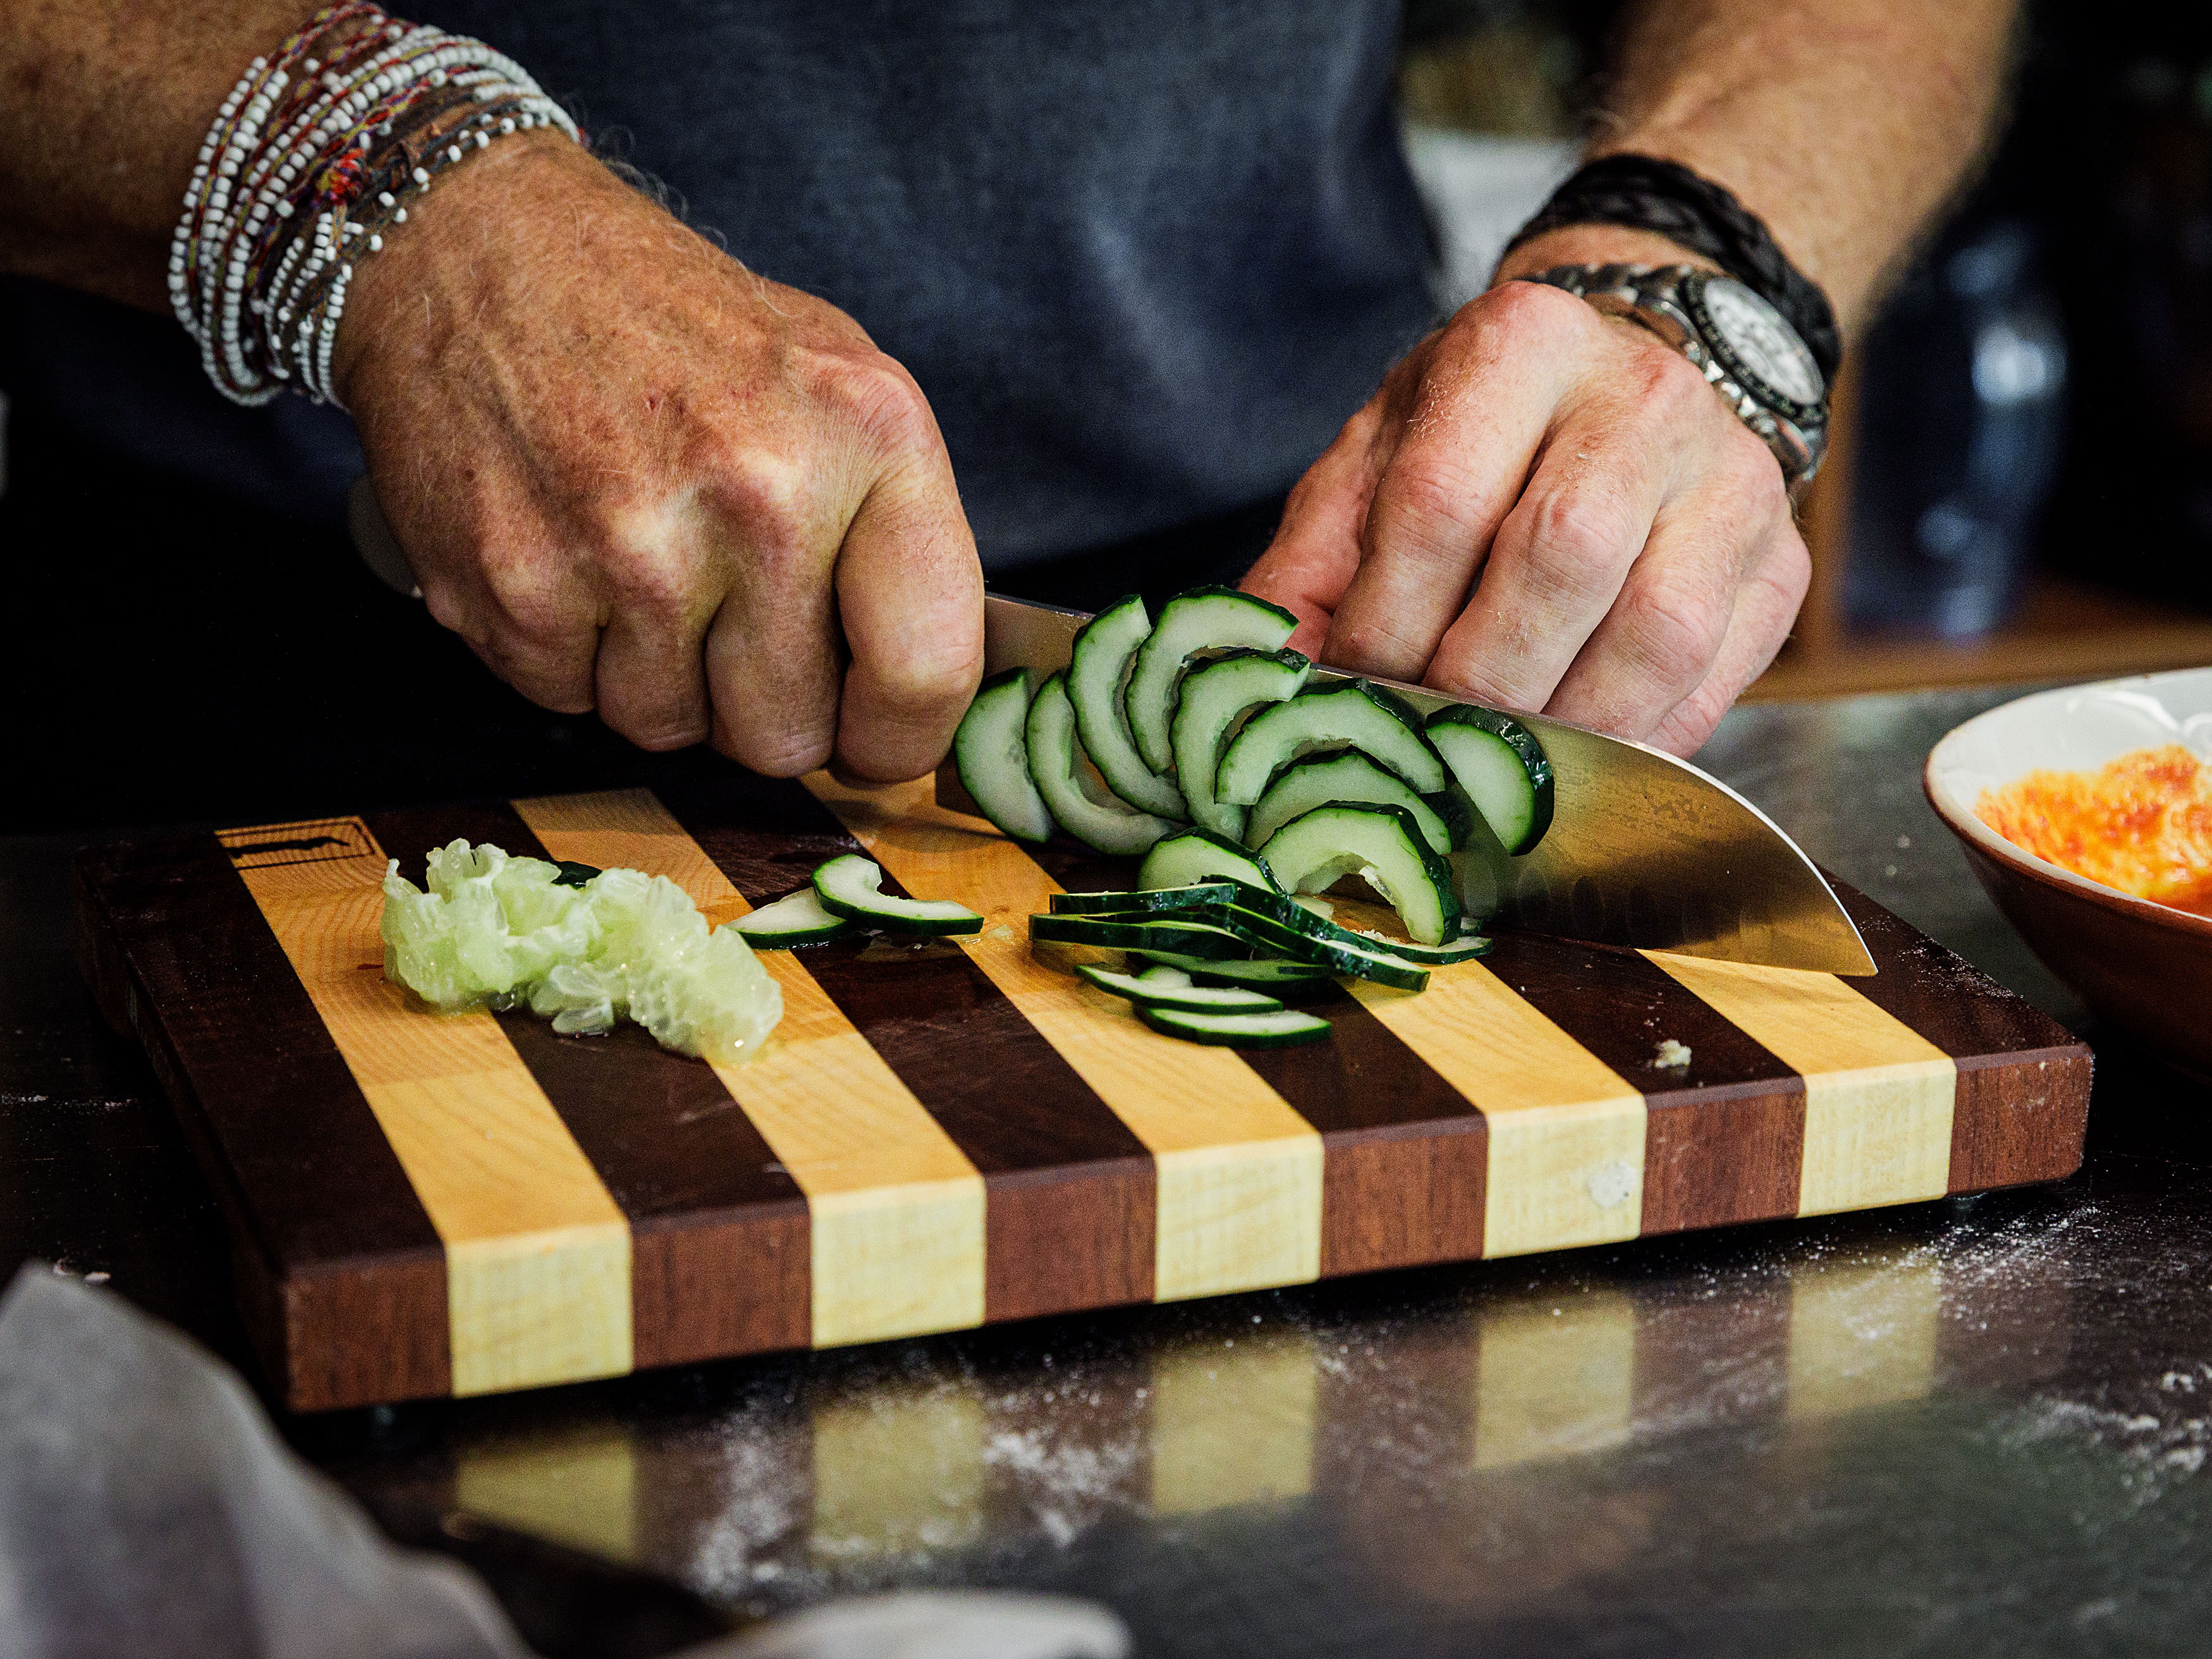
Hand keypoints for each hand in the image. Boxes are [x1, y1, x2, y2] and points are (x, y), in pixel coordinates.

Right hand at [332, 133, 982, 780]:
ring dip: (657, 676)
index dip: (900, 738)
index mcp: (869, 435)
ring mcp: (631, 543)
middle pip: (787, 736)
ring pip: (672, 729)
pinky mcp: (516, 582)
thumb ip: (896, 539)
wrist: (482, 246)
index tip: (876, 741)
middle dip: (759, 705)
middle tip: (727, 620)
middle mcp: (760, 491)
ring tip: (639, 560)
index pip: (927, 668)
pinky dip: (568, 652)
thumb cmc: (676, 328)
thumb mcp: (836, 385)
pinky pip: (567, 701)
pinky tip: (566, 553)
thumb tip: (914, 708)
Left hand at [1241, 247, 1809, 756]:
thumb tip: (1263, 681)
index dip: (1387, 618)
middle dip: (1476, 679)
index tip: (1354, 684)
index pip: (1442, 503)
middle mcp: (1643, 394)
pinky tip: (1576, 756)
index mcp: (1521, 344)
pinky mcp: (1783, 563)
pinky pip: (1711, 680)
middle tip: (1426, 735)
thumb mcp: (1374, 461)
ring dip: (1562, 724)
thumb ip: (1312, 565)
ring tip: (1497, 759)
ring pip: (1653, 632)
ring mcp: (1732, 477)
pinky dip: (1634, 741)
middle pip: (1560, 560)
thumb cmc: (1479, 435)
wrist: (1621, 385)